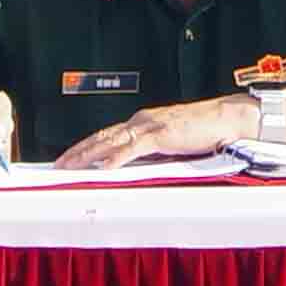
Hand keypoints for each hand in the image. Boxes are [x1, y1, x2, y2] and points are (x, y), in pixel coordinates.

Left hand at [60, 91, 246, 170]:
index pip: (107, 134)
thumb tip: (137, 167)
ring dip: (88, 155)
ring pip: (110, 141)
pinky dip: (115, 159)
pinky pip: (132, 148)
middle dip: (77, 151)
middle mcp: (142, 120)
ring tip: (70, 166)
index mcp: (143, 121)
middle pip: (101, 136)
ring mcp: (150, 126)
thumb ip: (153, 151)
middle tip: (58, 164)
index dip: (86, 146)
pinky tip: (103, 168)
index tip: (70, 157)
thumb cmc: (205, 130)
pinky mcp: (161, 135)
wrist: (227, 118)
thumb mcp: (172, 142)